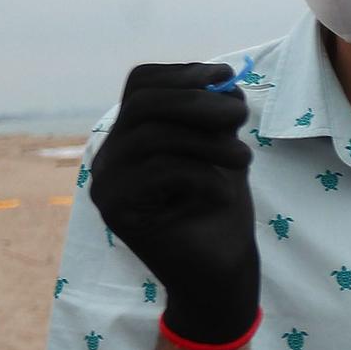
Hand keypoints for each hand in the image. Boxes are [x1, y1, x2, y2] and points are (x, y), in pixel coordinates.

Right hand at [88, 63, 258, 346]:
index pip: (141, 84)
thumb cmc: (220, 213)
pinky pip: (162, 171)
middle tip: (240, 116)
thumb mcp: (223, 153)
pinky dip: (204, 175)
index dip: (184, 74)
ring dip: (209, 141)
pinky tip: (225, 193)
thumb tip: (224, 78)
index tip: (226, 77)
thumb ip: (216, 118)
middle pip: (143, 103)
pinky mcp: (116, 211)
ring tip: (244, 158)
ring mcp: (106, 184)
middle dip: (197, 101)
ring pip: (154, 136)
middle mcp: (109, 156)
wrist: (219, 275)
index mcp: (131, 136)